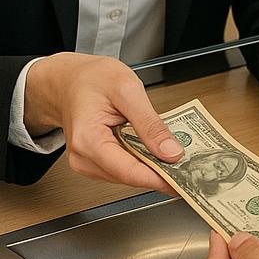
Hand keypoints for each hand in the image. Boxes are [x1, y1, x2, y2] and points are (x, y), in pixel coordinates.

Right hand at [24, 53, 183, 190]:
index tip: (184, 180)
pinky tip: (155, 151)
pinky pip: (123, 168)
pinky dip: (141, 161)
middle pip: (130, 176)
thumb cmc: (91, 78)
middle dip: (160, 172)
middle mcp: (83, 158)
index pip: (129, 171)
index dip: (159, 178)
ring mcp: (87, 163)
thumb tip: (171, 152)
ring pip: (128, 175)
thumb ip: (150, 123)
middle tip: (190, 165)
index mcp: (87, 140)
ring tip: (176, 155)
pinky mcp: (95, 162)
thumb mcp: (127, 89)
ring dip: (152, 167)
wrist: (69, 79)